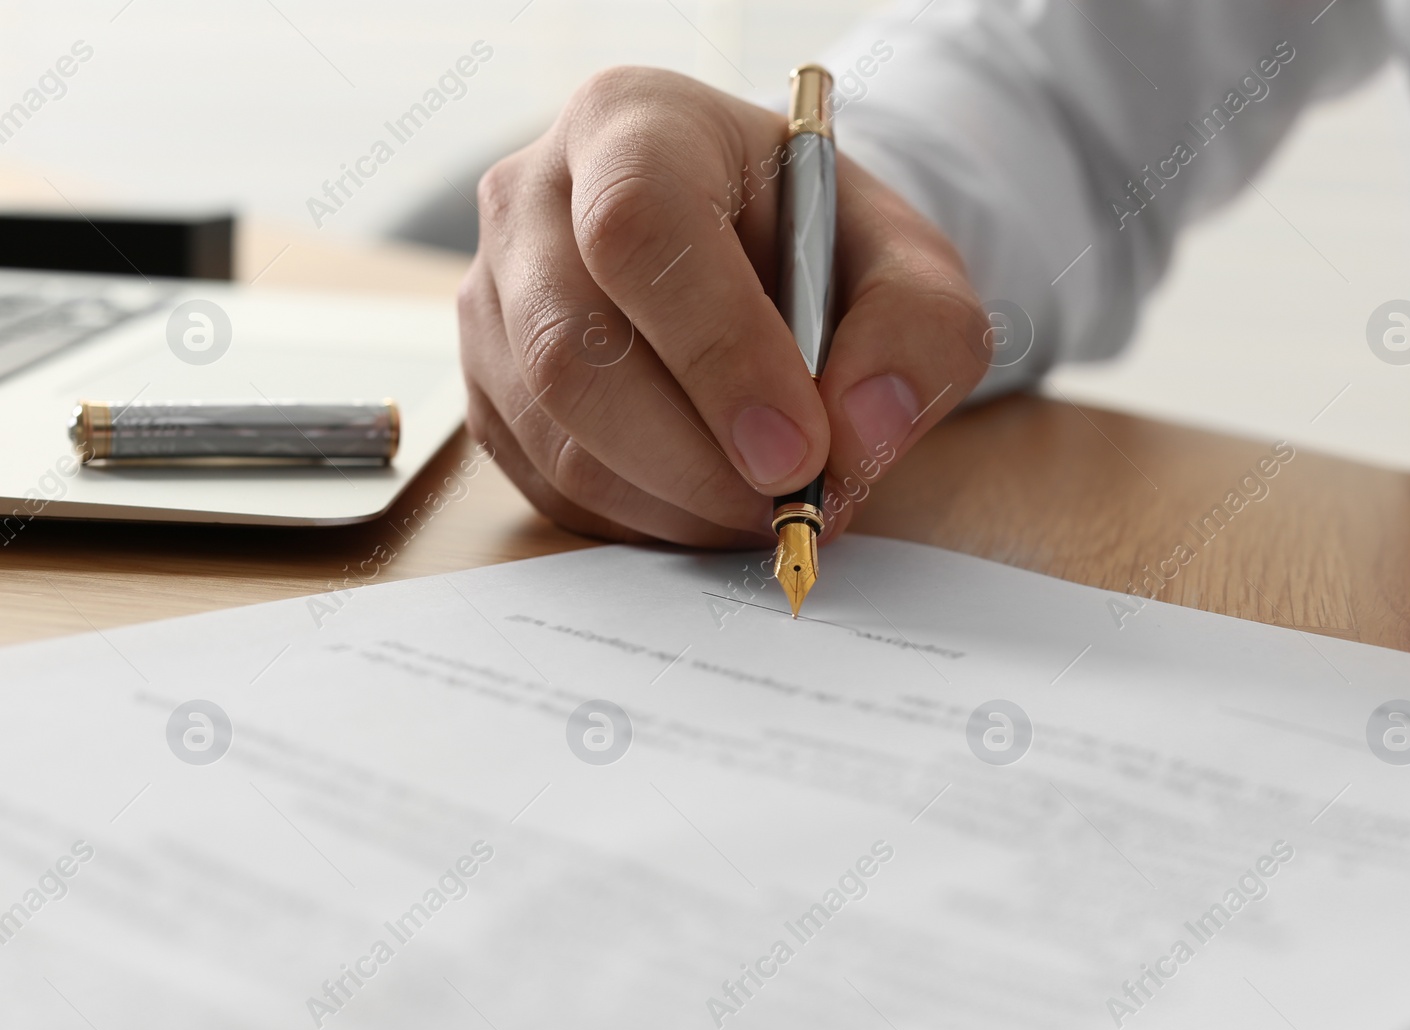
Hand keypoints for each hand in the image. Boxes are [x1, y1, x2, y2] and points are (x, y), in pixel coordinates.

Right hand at [458, 66, 989, 546]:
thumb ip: (919, 330)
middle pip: (573, 353)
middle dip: (698, 462)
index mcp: (632, 125)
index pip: (640, 226)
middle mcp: (531, 202)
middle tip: (794, 504)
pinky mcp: (486, 391)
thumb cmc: (819, 246)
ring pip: (557, 439)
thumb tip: (863, 433)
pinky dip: (645, 521)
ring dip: (679, 504)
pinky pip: (549, 488)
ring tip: (769, 504)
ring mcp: (492, 302)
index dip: (719, 351)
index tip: (799, 449)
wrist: (753, 257)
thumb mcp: (908, 260)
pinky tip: (710, 500)